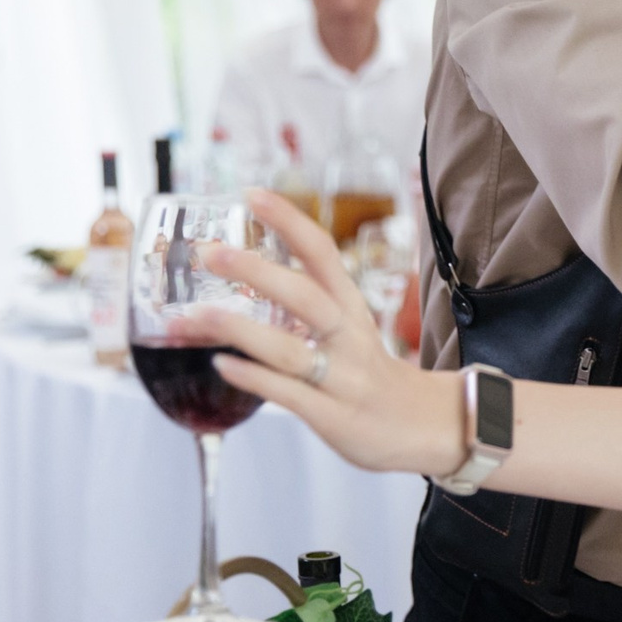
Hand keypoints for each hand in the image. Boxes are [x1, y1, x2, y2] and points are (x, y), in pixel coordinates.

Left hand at [167, 189, 462, 475]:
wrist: (428, 427)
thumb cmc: (372, 375)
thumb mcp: (350, 330)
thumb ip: (307, 307)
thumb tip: (246, 280)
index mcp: (351, 307)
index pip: (322, 253)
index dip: (289, 221)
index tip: (253, 194)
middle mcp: (349, 337)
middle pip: (305, 296)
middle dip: (257, 272)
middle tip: (211, 254)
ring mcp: (343, 377)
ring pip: (290, 349)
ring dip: (239, 330)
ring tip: (194, 316)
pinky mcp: (334, 415)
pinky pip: (289, 394)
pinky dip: (253, 378)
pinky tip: (222, 364)